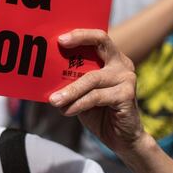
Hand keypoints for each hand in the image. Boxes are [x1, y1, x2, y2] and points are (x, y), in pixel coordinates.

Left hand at [49, 29, 143, 154]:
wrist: (121, 138)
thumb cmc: (99, 112)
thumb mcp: (82, 93)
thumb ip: (72, 80)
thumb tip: (45, 73)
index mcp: (112, 59)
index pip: (98, 38)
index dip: (80, 34)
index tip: (60, 38)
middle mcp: (122, 64)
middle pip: (101, 42)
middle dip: (79, 39)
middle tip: (59, 44)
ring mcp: (127, 78)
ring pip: (91, 78)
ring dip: (69, 90)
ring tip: (53, 100)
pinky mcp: (127, 95)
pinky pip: (96, 97)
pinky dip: (78, 104)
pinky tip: (66, 111)